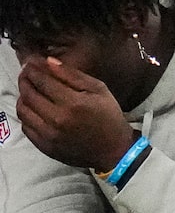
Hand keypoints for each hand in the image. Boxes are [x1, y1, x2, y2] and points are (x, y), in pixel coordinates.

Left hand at [15, 54, 135, 172]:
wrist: (113, 150)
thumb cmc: (109, 117)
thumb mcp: (99, 90)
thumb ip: (73, 75)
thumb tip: (48, 62)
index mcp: (73, 103)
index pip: (43, 81)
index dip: (33, 70)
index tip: (30, 63)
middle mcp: (57, 119)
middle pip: (28, 95)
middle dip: (25, 80)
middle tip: (26, 74)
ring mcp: (48, 134)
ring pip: (23, 111)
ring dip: (22, 97)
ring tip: (28, 90)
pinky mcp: (44, 145)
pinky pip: (25, 126)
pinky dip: (26, 114)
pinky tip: (33, 109)